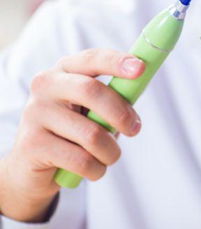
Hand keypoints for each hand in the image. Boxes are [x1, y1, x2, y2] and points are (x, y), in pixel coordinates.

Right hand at [0, 48, 144, 221]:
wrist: (31, 166)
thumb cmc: (74, 131)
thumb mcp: (95, 109)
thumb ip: (115, 97)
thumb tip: (140, 85)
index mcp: (64, 70)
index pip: (92, 59)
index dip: (116, 62)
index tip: (141, 68)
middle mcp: (45, 86)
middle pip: (91, 91)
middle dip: (121, 113)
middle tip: (135, 129)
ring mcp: (34, 114)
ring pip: (91, 135)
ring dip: (111, 152)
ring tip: (109, 156)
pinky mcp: (31, 144)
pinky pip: (80, 160)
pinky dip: (96, 169)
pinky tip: (93, 169)